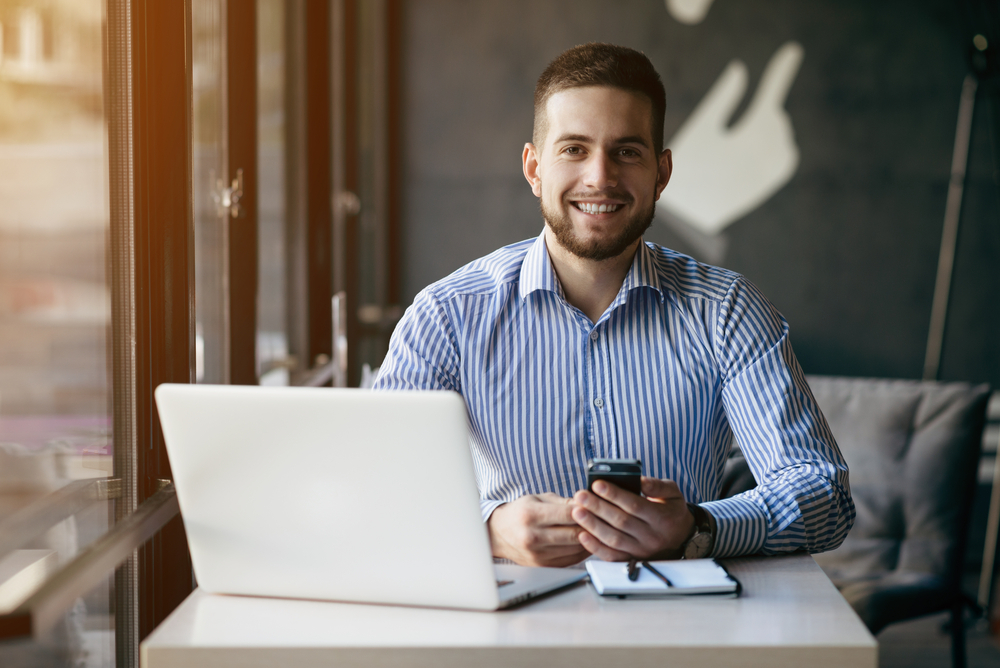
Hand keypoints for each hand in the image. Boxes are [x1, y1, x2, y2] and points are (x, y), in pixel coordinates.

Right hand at [487, 493, 590, 566]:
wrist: (499, 534)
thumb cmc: (520, 512)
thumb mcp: (537, 499)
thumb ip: (562, 502)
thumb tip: (587, 504)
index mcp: (531, 515)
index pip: (568, 514)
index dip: (586, 509)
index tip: (596, 505)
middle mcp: (533, 536)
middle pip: (574, 534)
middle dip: (591, 526)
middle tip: (603, 519)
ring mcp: (538, 554)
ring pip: (575, 548)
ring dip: (589, 539)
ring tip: (598, 530)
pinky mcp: (543, 565)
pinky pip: (571, 559)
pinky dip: (582, 550)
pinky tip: (586, 541)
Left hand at [571, 477, 694, 560]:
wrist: (682, 537)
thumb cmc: (672, 510)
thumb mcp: (673, 493)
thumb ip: (657, 485)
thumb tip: (640, 480)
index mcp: (662, 518)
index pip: (635, 505)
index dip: (615, 495)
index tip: (597, 484)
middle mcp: (652, 536)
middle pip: (621, 522)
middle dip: (598, 508)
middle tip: (580, 496)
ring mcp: (641, 551)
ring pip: (614, 539)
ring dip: (593, 526)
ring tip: (577, 512)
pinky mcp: (632, 559)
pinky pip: (612, 556)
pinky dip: (595, 547)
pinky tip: (582, 535)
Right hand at [657, 41, 803, 235]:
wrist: (690, 213)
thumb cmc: (689, 166)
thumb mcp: (702, 127)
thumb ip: (724, 96)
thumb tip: (740, 69)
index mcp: (746, 138)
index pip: (770, 95)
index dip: (781, 70)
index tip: (793, 50)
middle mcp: (764, 156)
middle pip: (775, 119)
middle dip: (763, 114)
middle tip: (744, 122)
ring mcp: (769, 171)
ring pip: (782, 138)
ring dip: (771, 130)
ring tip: (748, 136)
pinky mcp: (769, 184)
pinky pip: (785, 159)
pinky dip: (779, 149)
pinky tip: (762, 149)